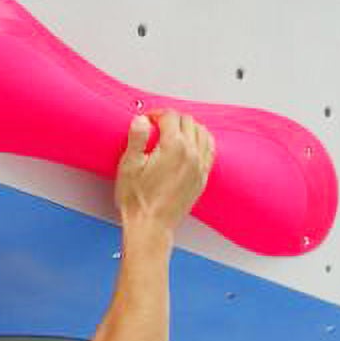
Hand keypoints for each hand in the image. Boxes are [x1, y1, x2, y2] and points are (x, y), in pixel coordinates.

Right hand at [115, 111, 213, 235]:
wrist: (150, 226)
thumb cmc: (138, 200)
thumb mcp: (129, 166)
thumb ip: (137, 138)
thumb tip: (142, 120)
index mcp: (173, 147)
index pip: (170, 117)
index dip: (157, 114)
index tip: (148, 120)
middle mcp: (191, 154)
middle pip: (188, 121)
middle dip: (172, 119)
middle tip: (158, 125)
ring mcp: (200, 166)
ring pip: (202, 132)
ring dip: (188, 127)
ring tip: (175, 132)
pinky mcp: (202, 178)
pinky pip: (210, 150)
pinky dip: (202, 141)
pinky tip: (193, 144)